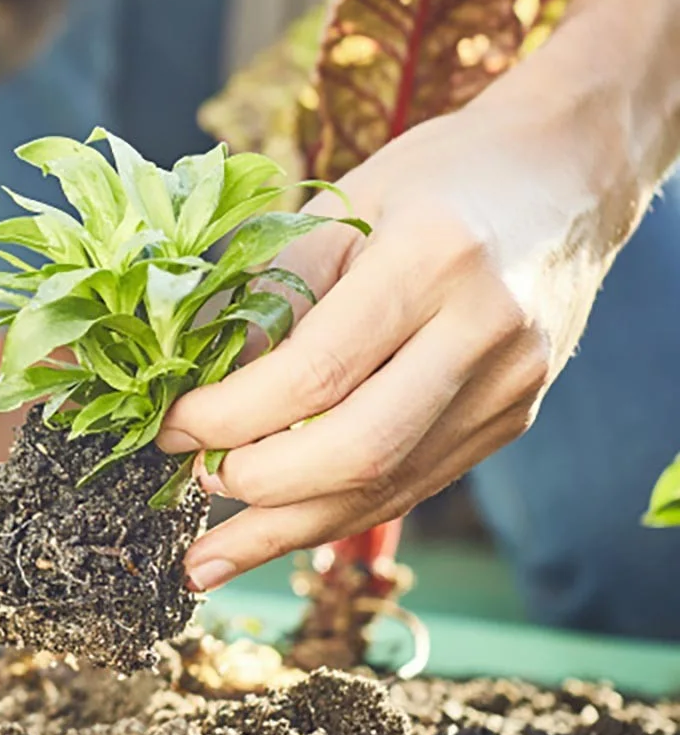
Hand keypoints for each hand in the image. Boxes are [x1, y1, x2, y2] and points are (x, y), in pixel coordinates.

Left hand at [160, 87, 628, 591]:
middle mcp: (485, 331)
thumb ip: (268, 293)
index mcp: (433, 259)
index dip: (230, 417)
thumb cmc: (431, 178)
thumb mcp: (337, 205)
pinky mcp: (513, 418)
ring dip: (290, 531)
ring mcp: (511, 385)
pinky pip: (413, 483)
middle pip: (360, 449)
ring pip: (389, 486)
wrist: (564, 174)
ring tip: (210, 560)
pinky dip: (338, 511)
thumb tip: (190, 382)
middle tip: (192, 484)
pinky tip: (279, 531)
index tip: (170, 428)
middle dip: (261, 485)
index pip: (315, 372)